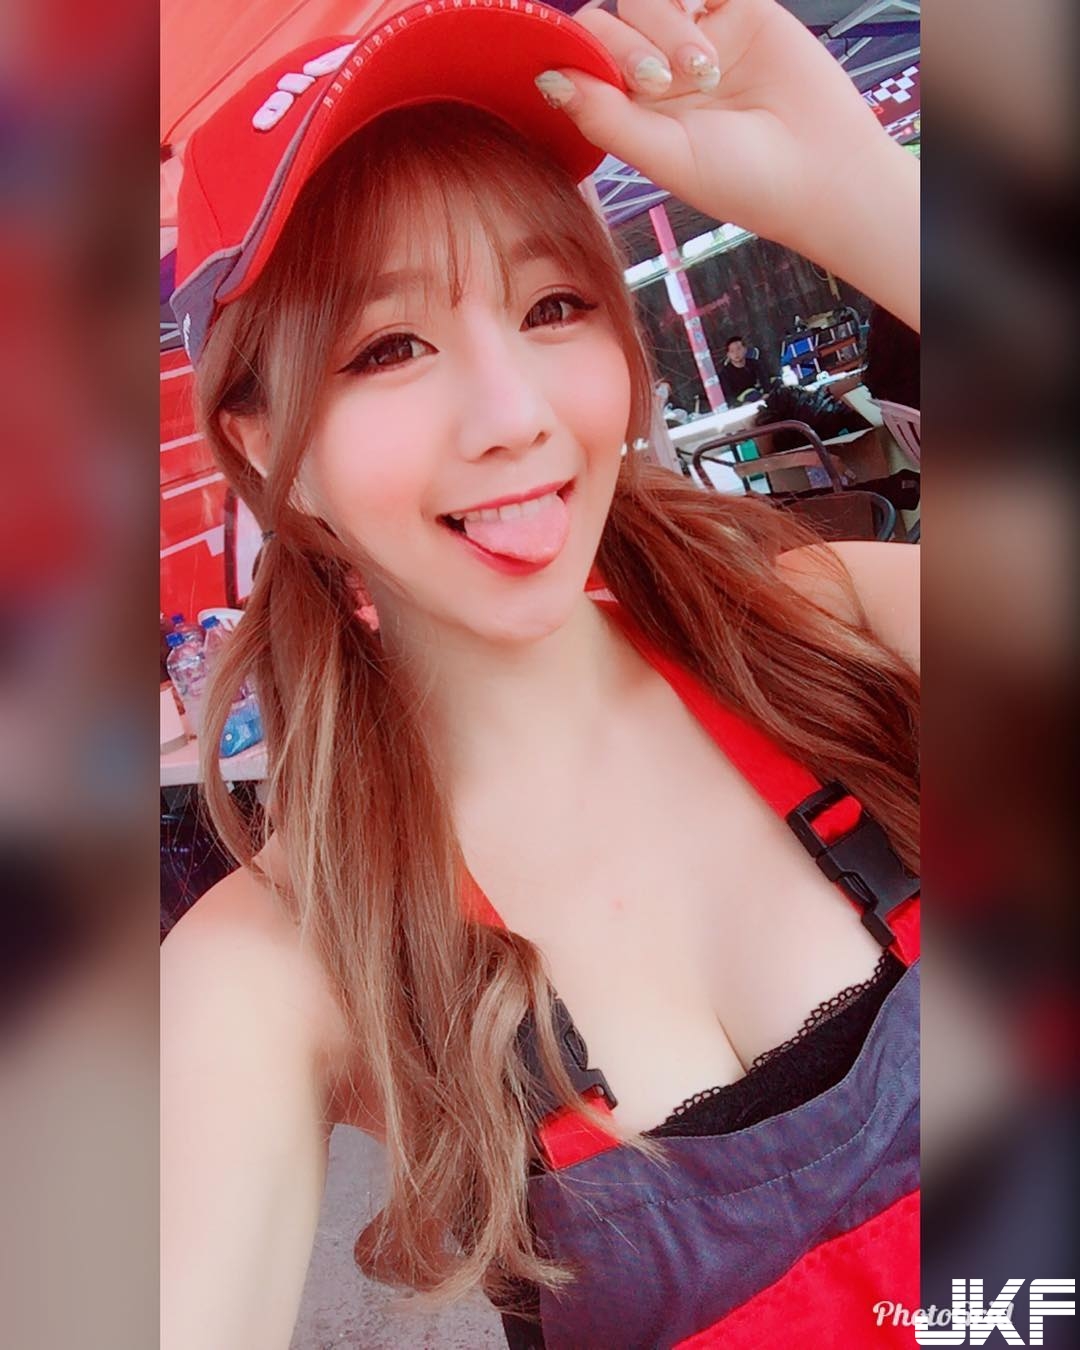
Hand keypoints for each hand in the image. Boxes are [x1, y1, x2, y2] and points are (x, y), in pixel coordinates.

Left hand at [543, 0, 885, 251]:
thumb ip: (605, 117)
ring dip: (666, 26)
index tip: (611, 78)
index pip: (585, 59)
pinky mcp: (739, 8)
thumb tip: (547, 81)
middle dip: (630, 47)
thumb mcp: (664, 156)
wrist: (822, 170)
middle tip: (663, 83)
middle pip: (610, 19)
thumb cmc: (743, 181)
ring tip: (704, 69)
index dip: (585, 58)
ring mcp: (697, 35)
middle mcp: (659, 70)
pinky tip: (712, 23)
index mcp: (633, 110)